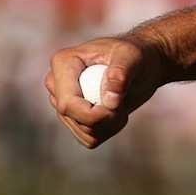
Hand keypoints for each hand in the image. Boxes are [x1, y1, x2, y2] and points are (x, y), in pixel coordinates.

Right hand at [43, 34, 166, 149]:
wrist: (139, 65)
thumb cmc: (134, 55)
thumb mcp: (132, 56)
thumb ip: (121, 73)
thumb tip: (110, 100)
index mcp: (62, 63)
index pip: (67, 103)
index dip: (92, 114)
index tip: (118, 108)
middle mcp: (56, 83)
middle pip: (72, 118)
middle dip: (103, 119)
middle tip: (123, 104)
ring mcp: (62, 102)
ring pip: (82, 132)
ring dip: (108, 126)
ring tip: (121, 105)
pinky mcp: (72, 117)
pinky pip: (88, 139)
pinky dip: (107, 131)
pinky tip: (115, 114)